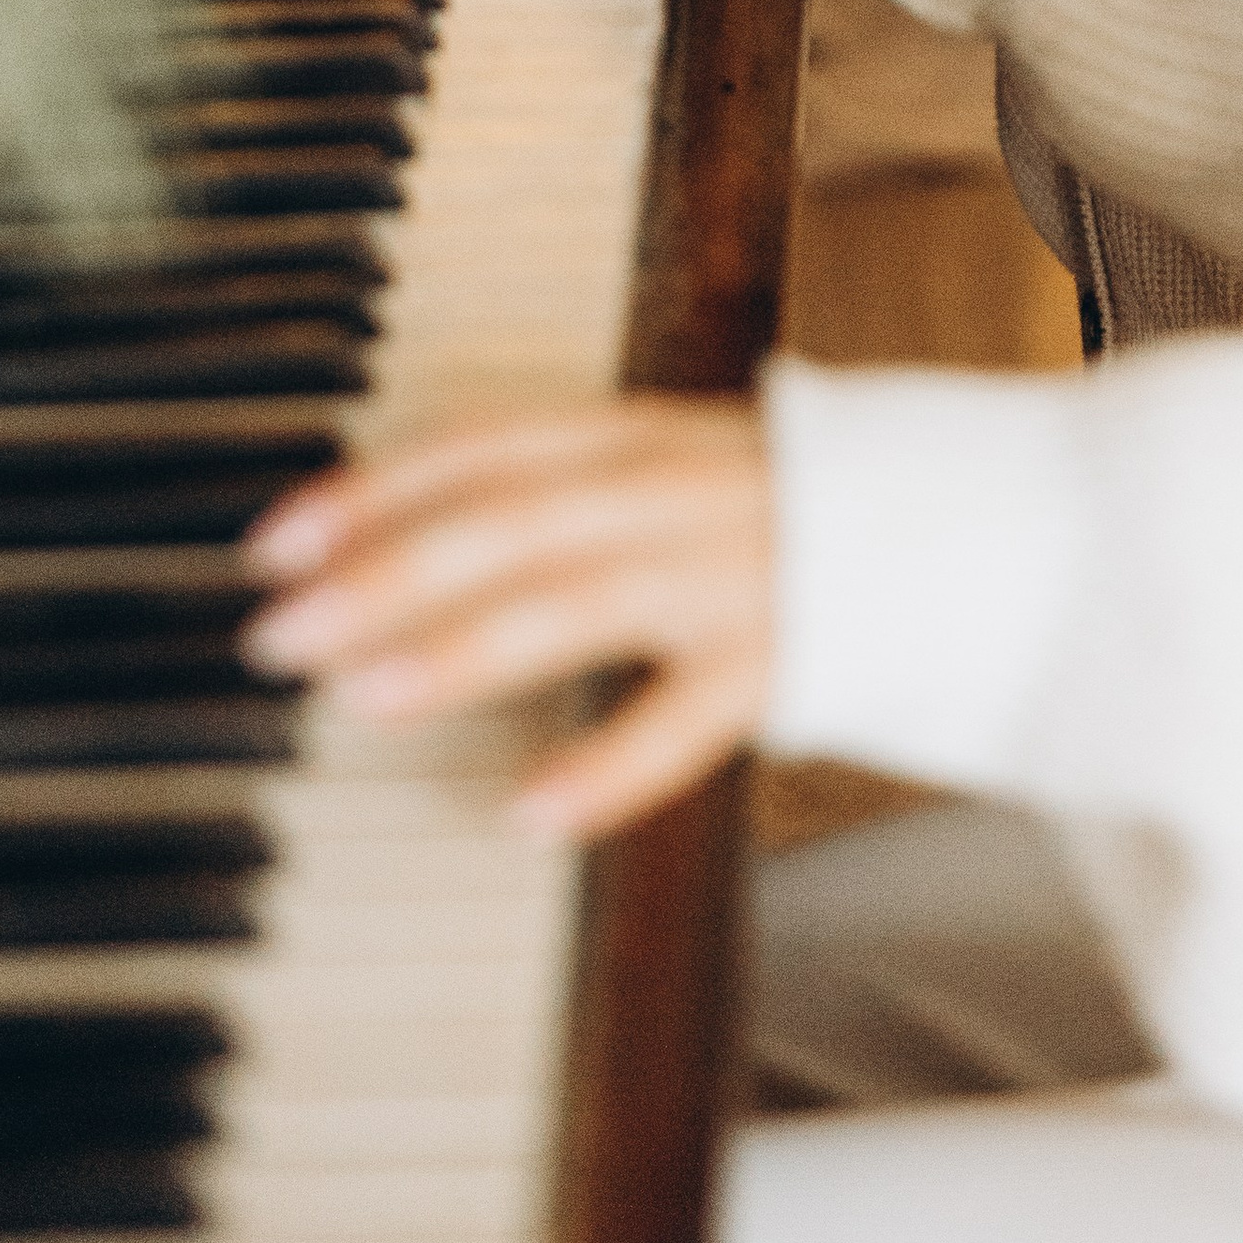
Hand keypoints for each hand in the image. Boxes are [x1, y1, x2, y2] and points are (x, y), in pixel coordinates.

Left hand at [242, 400, 771, 837]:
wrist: (969, 526)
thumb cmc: (793, 510)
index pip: (486, 444)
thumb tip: (410, 536)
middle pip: (507, 517)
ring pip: (577, 596)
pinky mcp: (784, 658)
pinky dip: (605, 761)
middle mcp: (675, 489)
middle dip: (383, 569)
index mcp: (643, 434)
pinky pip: (685, 716)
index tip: (274, 539)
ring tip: (363, 693)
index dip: (374, 485)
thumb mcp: (676, 467)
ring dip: (462, 643)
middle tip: (278, 632)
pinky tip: (529, 809)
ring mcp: (730, 571)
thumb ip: (568, 491)